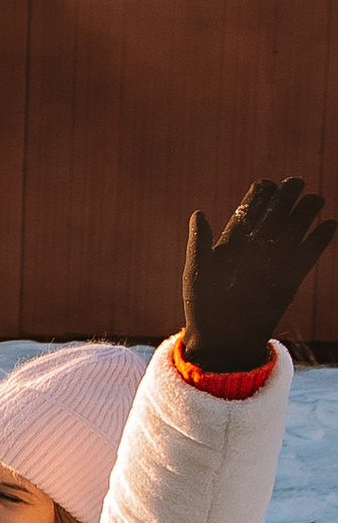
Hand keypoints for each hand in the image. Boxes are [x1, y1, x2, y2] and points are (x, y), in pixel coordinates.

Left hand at [181, 178, 333, 371]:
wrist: (222, 339)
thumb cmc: (202, 305)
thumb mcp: (198, 271)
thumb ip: (200, 242)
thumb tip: (200, 213)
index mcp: (233, 240)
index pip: (250, 207)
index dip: (261, 194)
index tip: (268, 185)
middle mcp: (256, 246)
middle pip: (276, 213)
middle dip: (287, 196)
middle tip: (298, 183)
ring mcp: (274, 261)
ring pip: (294, 229)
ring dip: (305, 213)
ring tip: (316, 200)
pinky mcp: (290, 279)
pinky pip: (308, 255)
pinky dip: (319, 241)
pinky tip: (330, 225)